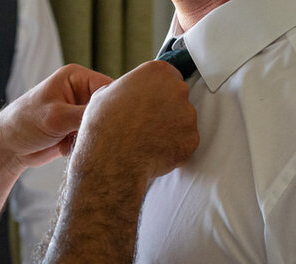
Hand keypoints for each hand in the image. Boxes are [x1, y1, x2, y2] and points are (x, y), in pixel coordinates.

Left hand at [0, 64, 112, 173]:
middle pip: (108, 108)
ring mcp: (79, 113)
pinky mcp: (77, 131)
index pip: (110, 87)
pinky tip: (68, 149)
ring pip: (101, 126)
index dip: (117, 105)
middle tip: (92, 135)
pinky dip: (85, 146)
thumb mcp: (57, 117)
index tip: (117, 123)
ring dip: (92, 137)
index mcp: (77, 77)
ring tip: (73, 142)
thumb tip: (114, 117)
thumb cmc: (24, 123)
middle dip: (103, 124)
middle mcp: (81, 92)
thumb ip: (86, 115)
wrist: (7, 147)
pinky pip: (93, 139)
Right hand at [74, 60, 199, 178]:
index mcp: (157, 72)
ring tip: (147, 139)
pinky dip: (174, 147)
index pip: (167, 76)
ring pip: (183, 120)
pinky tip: (154, 151)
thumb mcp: (105, 95)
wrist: (111, 160)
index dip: (157, 92)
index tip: (148, 102)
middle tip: (146, 122)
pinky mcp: (191, 139)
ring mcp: (187, 115)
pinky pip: (185, 142)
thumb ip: (124, 89)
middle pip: (178, 96)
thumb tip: (126, 93)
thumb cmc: (104, 127)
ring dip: (171, 128)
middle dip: (166, 108)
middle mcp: (177, 89)